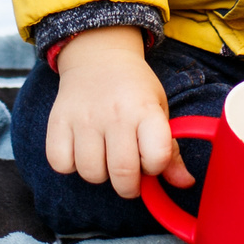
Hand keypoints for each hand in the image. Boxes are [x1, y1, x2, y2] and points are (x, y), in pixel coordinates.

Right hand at [45, 26, 192, 199]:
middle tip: (129, 176)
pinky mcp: (57, 121)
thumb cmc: (134, 91)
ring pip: (90, 173)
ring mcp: (83, 118)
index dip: (156, 167)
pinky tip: (81, 150)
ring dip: (100, 174)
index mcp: (145, 110)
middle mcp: (114, 114)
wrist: (99, 57)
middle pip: (122, 172)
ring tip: (104, 156)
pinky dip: (70, 165)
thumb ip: (170, 150)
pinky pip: (60, 164)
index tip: (151, 160)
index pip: (156, 155)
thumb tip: (185, 183)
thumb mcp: (158, 111)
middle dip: (129, 186)